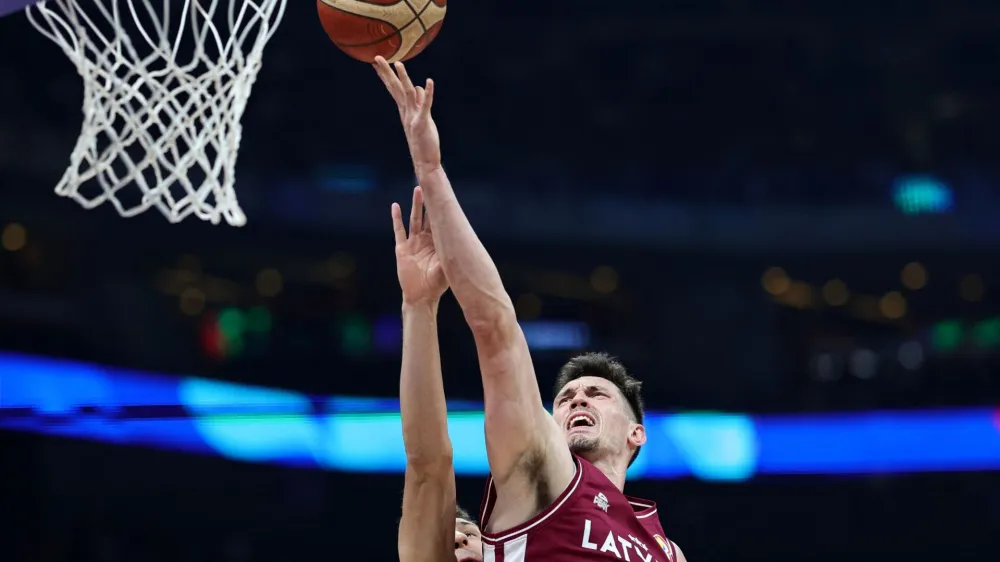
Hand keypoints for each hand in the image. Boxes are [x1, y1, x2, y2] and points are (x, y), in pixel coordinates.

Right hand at [373, 56, 440, 174]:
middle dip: (387, 72)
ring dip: (403, 78)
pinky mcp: (423, 123)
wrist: (425, 161)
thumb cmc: (424, 141)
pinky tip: (429, 82)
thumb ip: (419, 102)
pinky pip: (425, 105)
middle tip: (377, 57)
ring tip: (398, 63)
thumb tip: (419, 86)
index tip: (378, 62)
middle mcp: (406, 112)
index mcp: (405, 110)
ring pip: (407, 94)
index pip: (394, 89)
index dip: (386, 75)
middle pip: (395, 88)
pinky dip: (427, 93)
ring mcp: (413, 117)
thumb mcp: (422, 118)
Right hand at [393, 186, 446, 304]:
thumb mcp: (447, 268)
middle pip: (427, 216)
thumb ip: (451, 256)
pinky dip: (397, 219)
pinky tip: (395, 206)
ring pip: (414, 219)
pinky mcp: (402, 249)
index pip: (440, 221)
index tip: (444, 193)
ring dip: (415, 205)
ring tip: (417, 189)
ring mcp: (413, 243)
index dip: (441, 208)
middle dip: (429, 201)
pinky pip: (399, 231)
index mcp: (438, 243)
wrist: (421, 297)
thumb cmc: (437, 285)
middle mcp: (426, 240)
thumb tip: (464, 245)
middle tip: (431, 184)